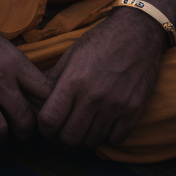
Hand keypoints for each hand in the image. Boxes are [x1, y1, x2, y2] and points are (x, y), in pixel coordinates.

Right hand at [0, 8, 51, 142]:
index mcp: (17, 60)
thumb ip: (14, 67)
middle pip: (37, 110)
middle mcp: (8, 74)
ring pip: (20, 123)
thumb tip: (28, 86)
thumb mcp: (1, 46)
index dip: (48, 104)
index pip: (47, 89)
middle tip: (28, 129)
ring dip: (16, 133)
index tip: (42, 111)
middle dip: (35, 126)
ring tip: (10, 132)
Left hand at [37, 7, 166, 148]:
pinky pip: (115, 140)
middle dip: (62, 139)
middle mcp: (93, 96)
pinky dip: (107, 136)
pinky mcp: (134, 111)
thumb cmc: (101, 41)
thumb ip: (55, 80)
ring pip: (91, 142)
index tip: (48, 128)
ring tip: (85, 126)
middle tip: (64, 132)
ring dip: (85, 138)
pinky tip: (104, 123)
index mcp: (73, 80)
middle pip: (69, 139)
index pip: (49, 121)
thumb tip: (37, 100)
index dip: (44, 129)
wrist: (138, 32)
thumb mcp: (72, 54)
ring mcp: (115, 105)